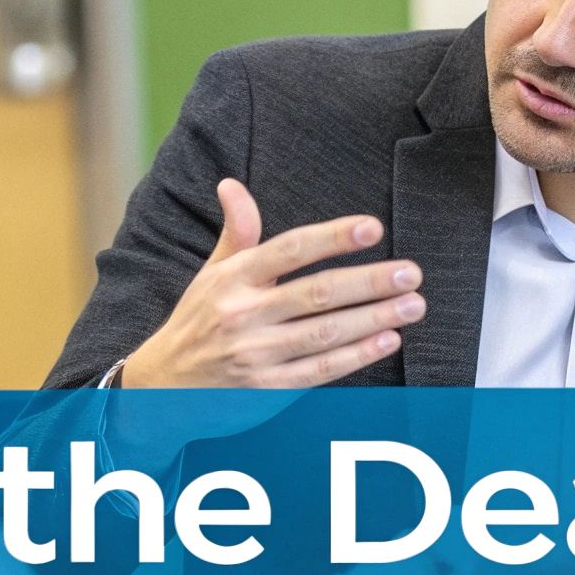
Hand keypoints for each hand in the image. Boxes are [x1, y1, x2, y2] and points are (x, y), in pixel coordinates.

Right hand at [122, 179, 424, 387]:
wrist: (162, 388)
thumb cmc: (199, 321)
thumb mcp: (211, 273)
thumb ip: (237, 232)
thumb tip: (232, 184)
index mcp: (233, 278)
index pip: (290, 249)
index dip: (333, 237)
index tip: (373, 227)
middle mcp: (243, 314)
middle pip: (316, 293)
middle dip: (369, 282)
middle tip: (411, 272)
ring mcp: (255, 354)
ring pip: (325, 333)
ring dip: (374, 318)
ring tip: (412, 305)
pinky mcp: (267, 389)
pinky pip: (320, 370)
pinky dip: (357, 355)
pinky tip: (387, 339)